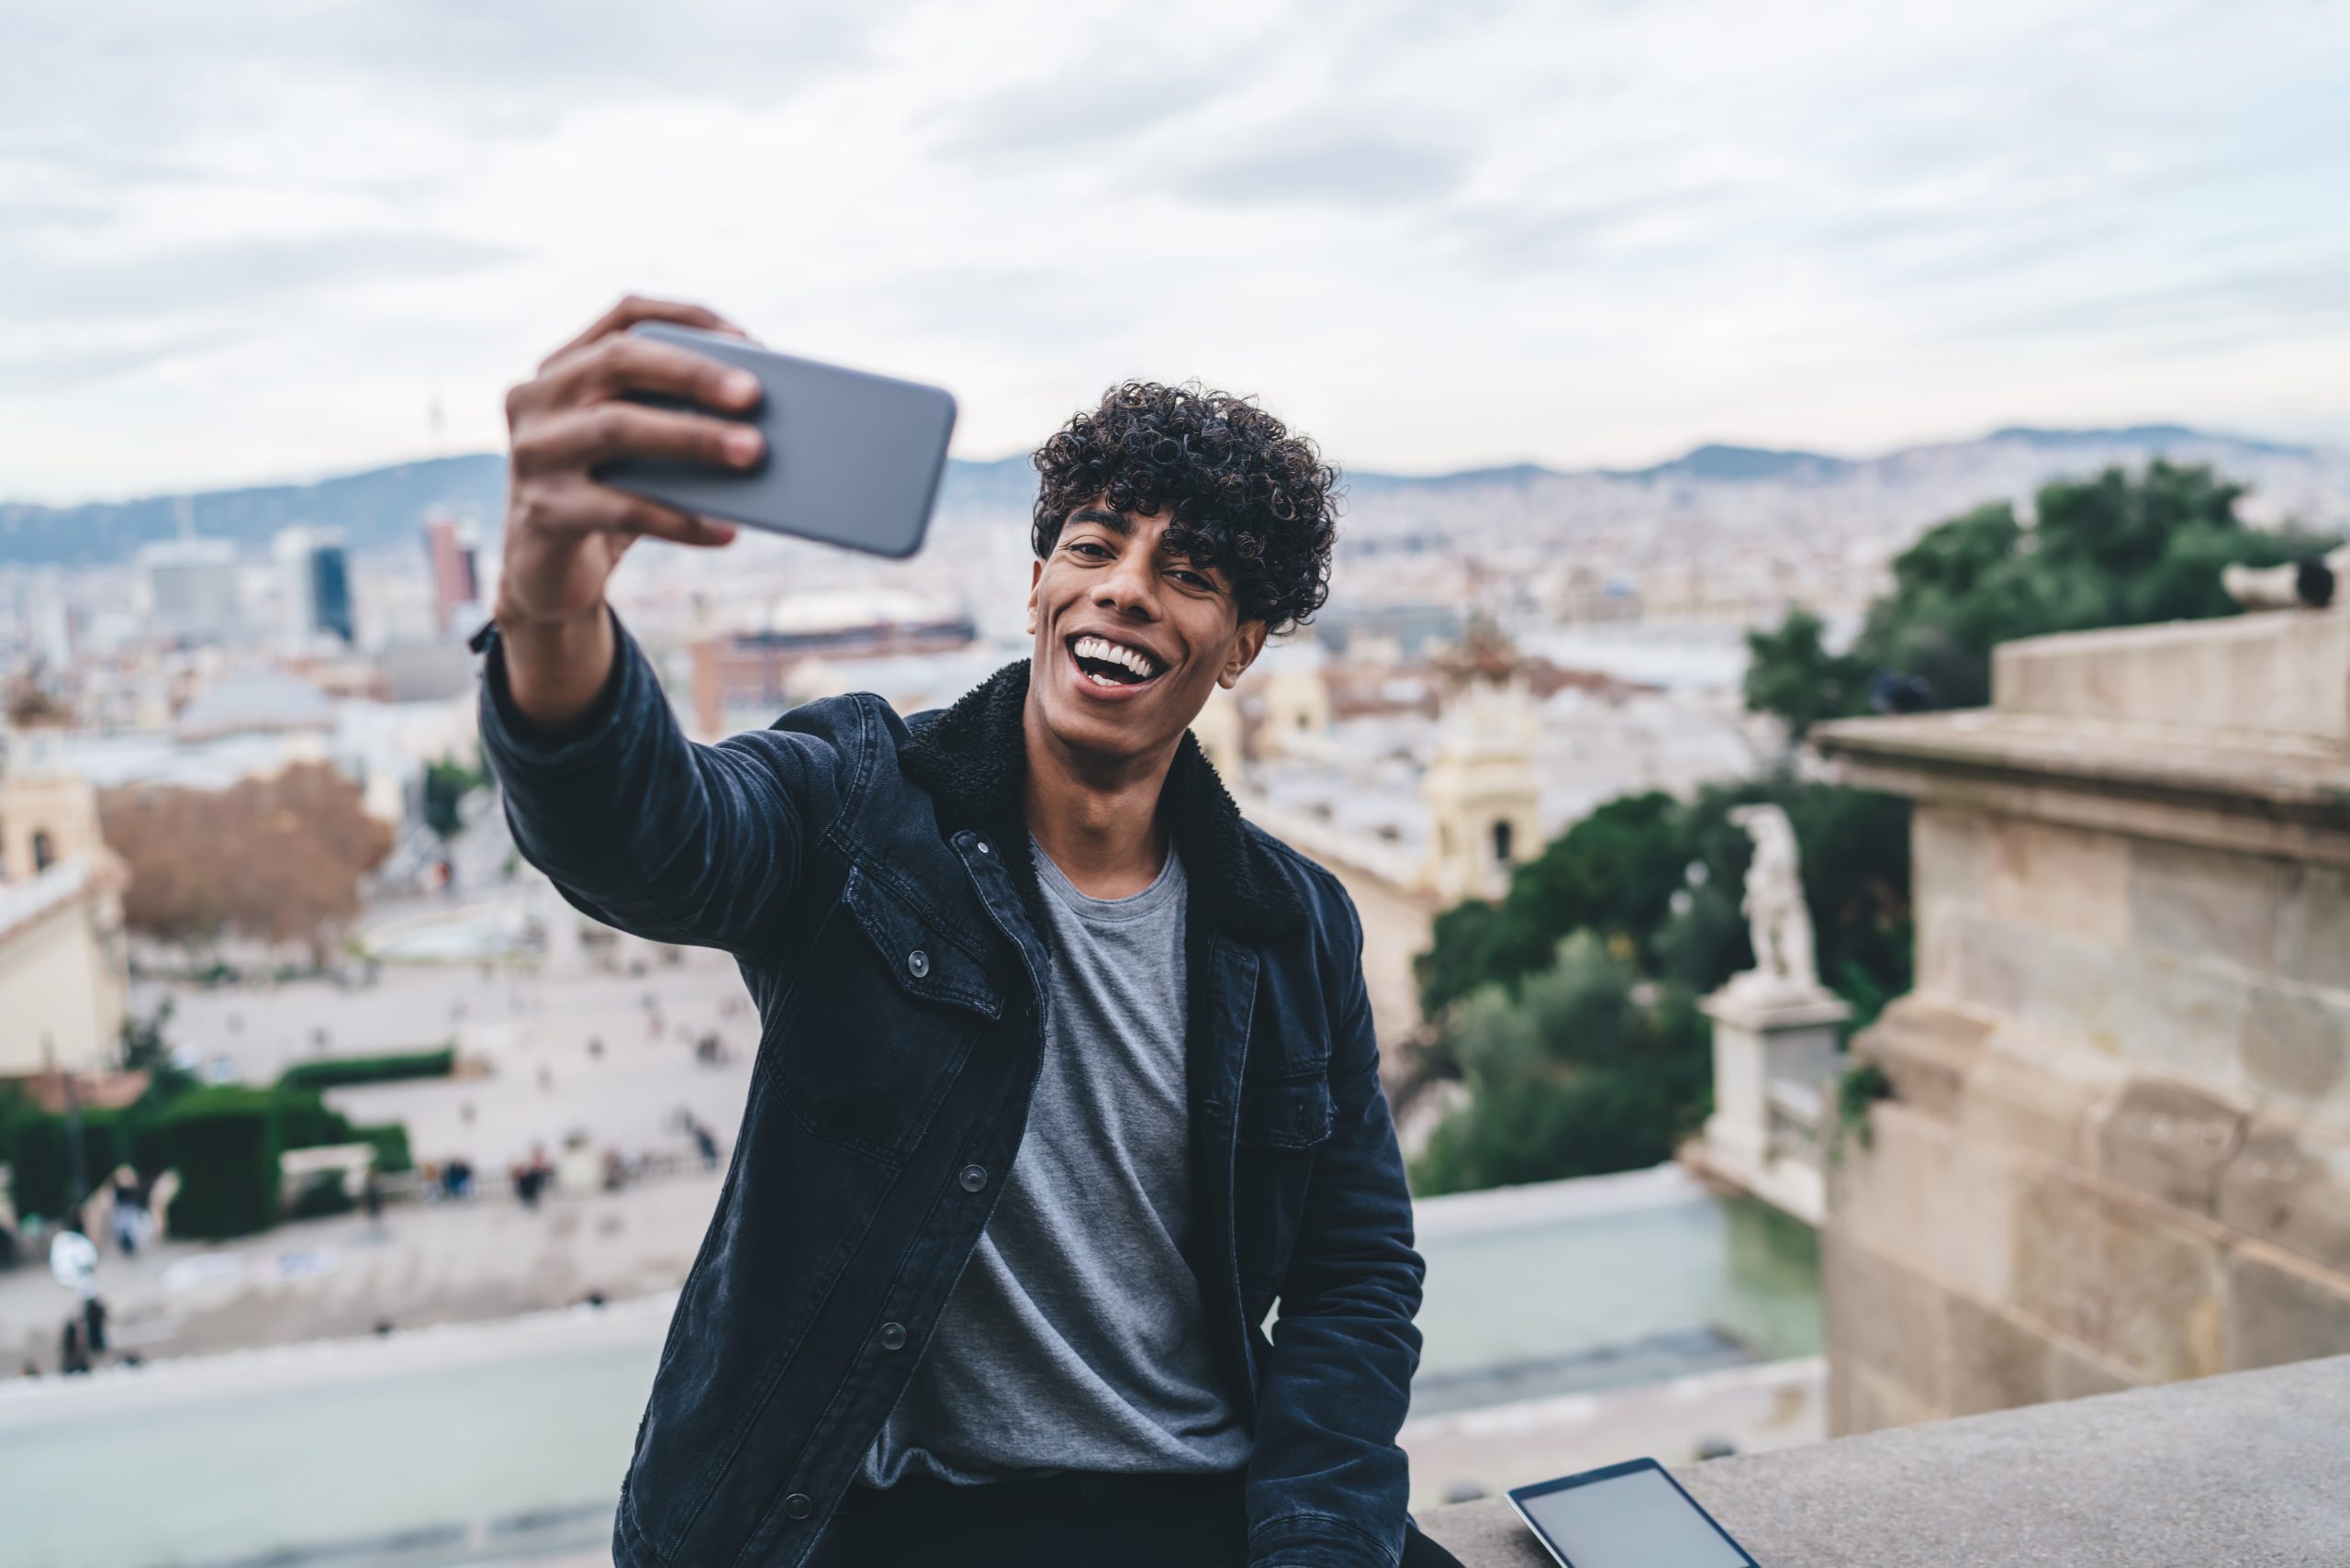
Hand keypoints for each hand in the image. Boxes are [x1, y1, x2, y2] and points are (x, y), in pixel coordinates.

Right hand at [495, 295, 763, 730]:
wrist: (551, 573)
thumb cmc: (610, 492)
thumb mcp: (636, 446)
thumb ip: (672, 415)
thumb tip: (762, 416)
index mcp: (563, 366)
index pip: (625, 315)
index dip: (688, 318)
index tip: (749, 340)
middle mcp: (535, 397)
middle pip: (617, 361)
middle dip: (693, 373)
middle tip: (755, 394)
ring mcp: (532, 453)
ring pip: (617, 428)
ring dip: (693, 438)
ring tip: (753, 452)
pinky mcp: (543, 511)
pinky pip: (622, 509)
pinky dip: (681, 520)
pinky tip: (726, 532)